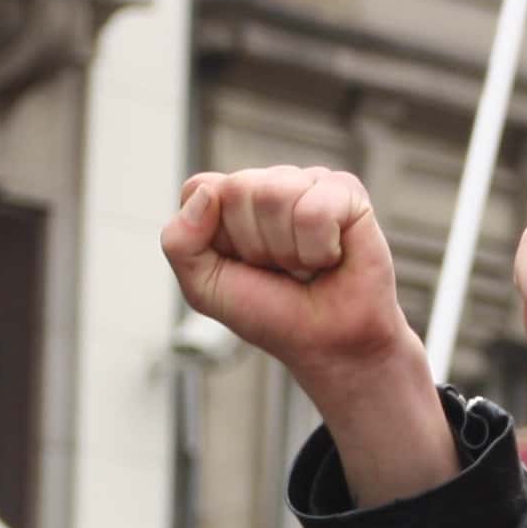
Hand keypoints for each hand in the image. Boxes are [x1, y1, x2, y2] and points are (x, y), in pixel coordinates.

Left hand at [162, 168, 418, 389]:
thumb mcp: (205, 289)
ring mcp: (308, 183)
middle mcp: (268, 184)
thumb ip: (180, 242)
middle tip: (280, 270)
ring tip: (306, 267)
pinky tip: (331, 257)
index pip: (201, 188)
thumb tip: (208, 193)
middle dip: (255, 245)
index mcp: (230, 202)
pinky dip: (320, 248)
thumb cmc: (273, 315)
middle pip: (238, 188)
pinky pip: (317, 208)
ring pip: (276, 194)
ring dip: (289, 250)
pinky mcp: (346, 191)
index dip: (217, 235)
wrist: (329, 345)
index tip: (242, 265)